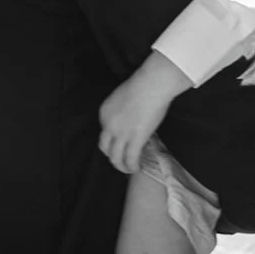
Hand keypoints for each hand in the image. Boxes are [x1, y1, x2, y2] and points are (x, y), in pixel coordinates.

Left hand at [98, 52, 192, 173]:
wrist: (151, 84)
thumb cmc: (142, 85)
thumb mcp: (122, 98)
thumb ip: (122, 112)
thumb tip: (130, 122)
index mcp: (103, 113)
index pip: (104, 132)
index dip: (113, 140)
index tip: (122, 142)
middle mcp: (108, 125)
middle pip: (105, 148)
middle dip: (112, 156)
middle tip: (121, 160)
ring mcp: (120, 134)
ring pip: (115, 158)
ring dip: (121, 166)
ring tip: (129, 169)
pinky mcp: (134, 139)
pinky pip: (130, 159)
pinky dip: (132, 166)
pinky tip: (137, 168)